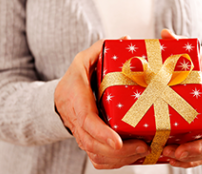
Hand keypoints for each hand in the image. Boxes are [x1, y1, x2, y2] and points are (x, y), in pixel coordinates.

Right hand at [54, 36, 149, 168]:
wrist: (59, 97)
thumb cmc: (74, 78)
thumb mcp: (83, 59)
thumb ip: (100, 49)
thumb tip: (126, 40)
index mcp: (75, 99)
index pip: (86, 120)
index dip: (101, 132)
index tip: (118, 142)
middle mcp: (75, 120)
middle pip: (92, 144)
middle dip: (118, 151)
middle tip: (142, 147)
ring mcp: (80, 134)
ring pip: (95, 155)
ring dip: (119, 159)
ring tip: (142, 152)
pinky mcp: (86, 141)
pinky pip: (96, 158)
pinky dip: (114, 162)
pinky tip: (131, 158)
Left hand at [161, 29, 201, 167]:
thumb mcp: (198, 57)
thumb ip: (184, 46)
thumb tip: (165, 33)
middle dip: (193, 152)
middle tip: (172, 152)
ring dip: (186, 158)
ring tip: (167, 156)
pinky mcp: (198, 134)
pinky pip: (196, 153)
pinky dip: (185, 159)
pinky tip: (169, 157)